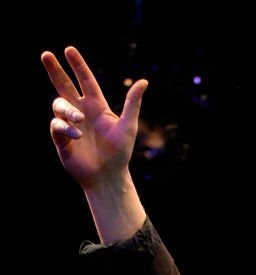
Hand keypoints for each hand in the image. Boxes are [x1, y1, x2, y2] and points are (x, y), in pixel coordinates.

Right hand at [41, 46, 147, 190]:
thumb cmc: (120, 153)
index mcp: (96, 106)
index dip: (78, 66)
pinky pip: (56, 125)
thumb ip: (132, 103)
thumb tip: (144, 81)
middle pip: (64, 85)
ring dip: (67, 109)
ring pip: (59, 105)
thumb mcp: (128, 126)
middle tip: (46, 54)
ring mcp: (70, 124)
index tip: (69, 50)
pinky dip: (65, 128)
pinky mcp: (61, 139)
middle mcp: (81, 111)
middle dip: (55, 70)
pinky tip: (77, 136)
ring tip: (79, 120)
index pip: (85, 81)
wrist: (109, 177)